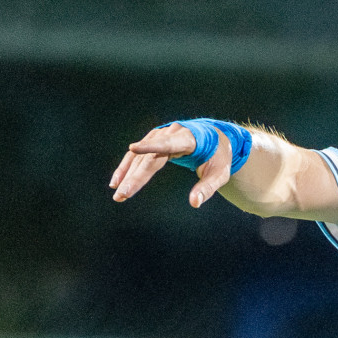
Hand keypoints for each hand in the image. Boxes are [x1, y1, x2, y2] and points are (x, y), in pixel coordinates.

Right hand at [109, 123, 231, 206]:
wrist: (215, 139)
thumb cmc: (218, 157)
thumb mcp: (220, 173)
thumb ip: (208, 187)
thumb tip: (194, 203)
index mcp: (189, 138)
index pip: (169, 143)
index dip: (151, 146)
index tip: (133, 148)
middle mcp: (171, 134)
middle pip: (150, 157)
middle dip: (135, 176)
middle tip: (122, 194)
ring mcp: (160, 136)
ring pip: (139, 157)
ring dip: (127, 175)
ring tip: (118, 194)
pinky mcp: (153, 141)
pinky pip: (137, 156)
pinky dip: (127, 169)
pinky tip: (117, 182)